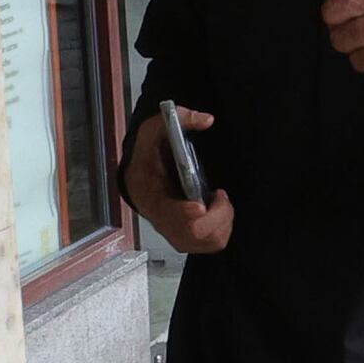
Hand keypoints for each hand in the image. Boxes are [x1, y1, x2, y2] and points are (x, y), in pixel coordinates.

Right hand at [124, 102, 232, 251]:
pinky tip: (217, 210)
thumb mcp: (156, 129)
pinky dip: (224, 227)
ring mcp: (176, 234)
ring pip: (209, 241)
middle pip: (195, 233)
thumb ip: (180, 118)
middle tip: (219, 194)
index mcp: (152, 196)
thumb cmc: (149, 155)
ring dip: (223, 220)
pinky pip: (215, 244)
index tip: (200, 206)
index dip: (185, 213)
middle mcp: (163, 222)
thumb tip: (206, 120)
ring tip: (218, 201)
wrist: (139, 180)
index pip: (168, 214)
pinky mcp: (189, 240)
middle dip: (218, 214)